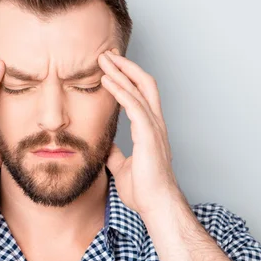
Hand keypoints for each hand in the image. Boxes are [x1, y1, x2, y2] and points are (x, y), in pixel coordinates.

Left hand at [98, 49, 182, 215]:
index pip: (141, 94)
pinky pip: (134, 105)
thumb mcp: (122, 167)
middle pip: (144, 83)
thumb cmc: (144, 190)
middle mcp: (155, 123)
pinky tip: (107, 81)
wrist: (156, 206)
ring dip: (121, 72)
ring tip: (104, 59)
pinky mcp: (149, 135)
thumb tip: (106, 147)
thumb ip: (116, 154)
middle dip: (126, 66)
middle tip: (107, 54)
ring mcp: (154, 127)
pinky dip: (121, 90)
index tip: (110, 67)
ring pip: (139, 89)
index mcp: (150, 129)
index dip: (128, 78)